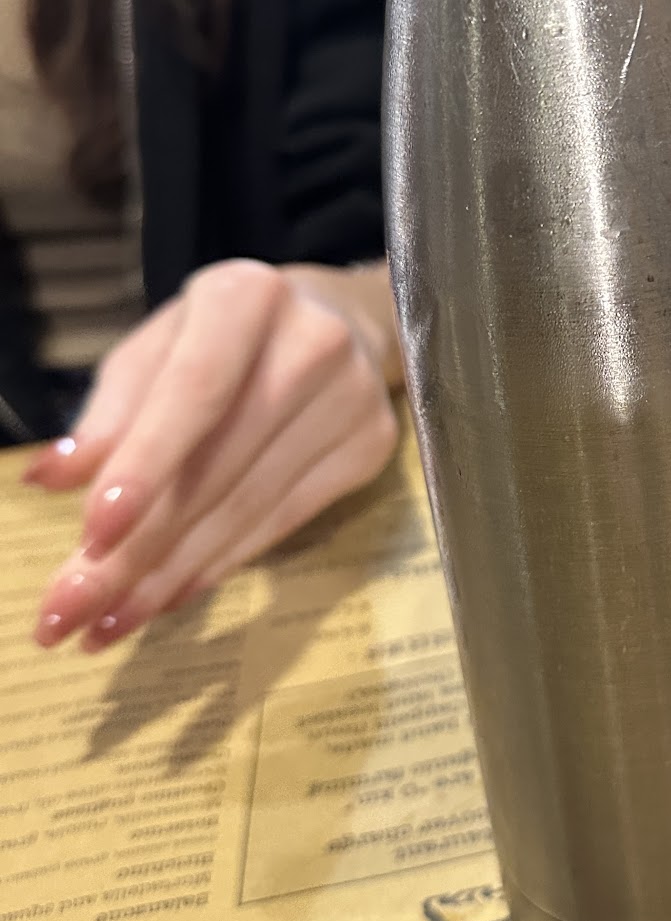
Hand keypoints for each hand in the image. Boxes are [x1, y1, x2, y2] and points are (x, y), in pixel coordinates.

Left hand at [26, 259, 401, 651]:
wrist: (338, 321)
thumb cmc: (223, 338)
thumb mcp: (156, 351)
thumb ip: (108, 414)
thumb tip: (50, 477)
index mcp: (247, 299)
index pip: (196, 393)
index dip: (145, 466)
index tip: (92, 535)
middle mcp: (313, 344)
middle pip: (217, 467)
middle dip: (137, 549)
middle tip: (70, 611)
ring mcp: (352, 400)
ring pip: (247, 508)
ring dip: (169, 575)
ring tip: (107, 621)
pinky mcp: (371, 448)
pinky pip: (282, 523)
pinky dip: (218, 565)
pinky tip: (169, 596)